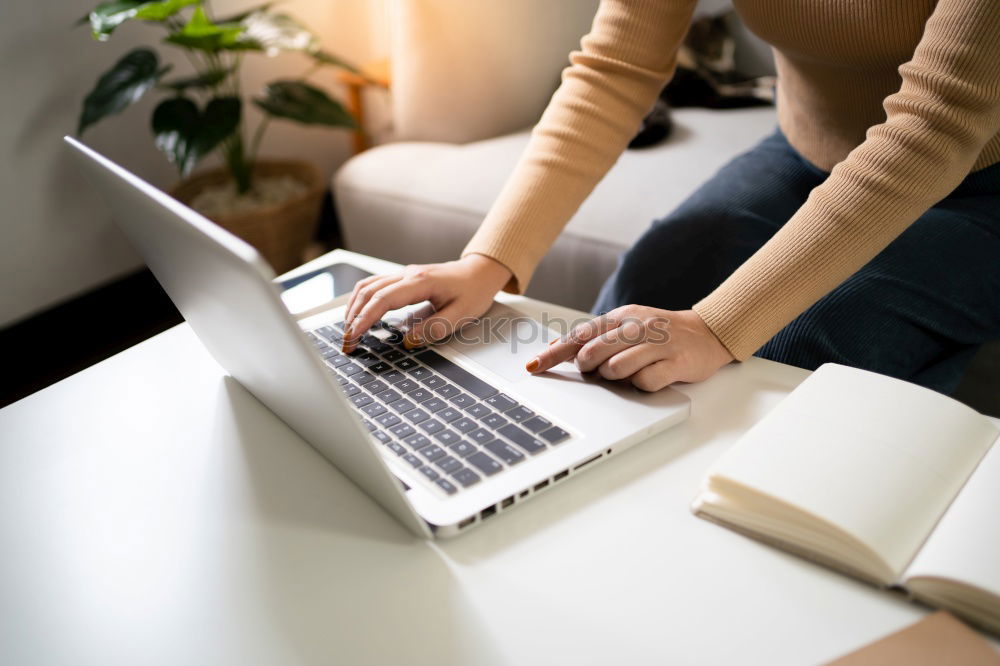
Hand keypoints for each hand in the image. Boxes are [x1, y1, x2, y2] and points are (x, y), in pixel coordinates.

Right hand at [342, 254, 511, 351]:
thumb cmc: (474, 291)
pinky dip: (361, 300)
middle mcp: (407, 274)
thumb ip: (435, 329)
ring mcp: (404, 274)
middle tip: (347, 343)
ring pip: (367, 286)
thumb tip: (409, 341)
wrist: (480, 272)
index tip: (354, 337)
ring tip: (349, 332)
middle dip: (353, 318)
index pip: (383, 300)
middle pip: (368, 292)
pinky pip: (374, 285)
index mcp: (420, 282)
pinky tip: (358, 315)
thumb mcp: (462, 315)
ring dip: (353, 308)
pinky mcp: (403, 278)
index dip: (365, 319)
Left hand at [526, 305, 733, 390]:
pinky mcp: (675, 363)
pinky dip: (641, 385)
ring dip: (615, 376)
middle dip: (589, 367)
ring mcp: (658, 344)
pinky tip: (650, 376)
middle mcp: (639, 326)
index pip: (579, 335)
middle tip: (602, 368)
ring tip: (630, 371)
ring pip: (616, 368)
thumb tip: (557, 345)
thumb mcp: (626, 326)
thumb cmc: (661, 334)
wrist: (708, 334)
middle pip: (593, 352)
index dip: (554, 353)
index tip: (533, 366)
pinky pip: (644, 382)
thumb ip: (594, 335)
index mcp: (622, 316)